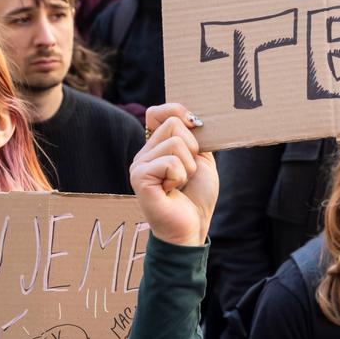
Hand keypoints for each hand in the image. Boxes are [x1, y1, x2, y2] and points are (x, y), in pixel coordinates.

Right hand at [131, 103, 217, 245]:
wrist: (192, 227)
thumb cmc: (196, 196)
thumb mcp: (201, 159)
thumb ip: (194, 136)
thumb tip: (189, 116)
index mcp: (155, 147)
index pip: (158, 111)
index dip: (179, 113)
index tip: (194, 130)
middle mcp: (143, 153)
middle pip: (173, 123)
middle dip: (193, 148)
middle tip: (187, 172)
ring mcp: (138, 165)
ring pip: (176, 142)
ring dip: (188, 166)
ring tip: (180, 184)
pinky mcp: (139, 178)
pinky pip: (171, 162)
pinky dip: (181, 176)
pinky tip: (171, 191)